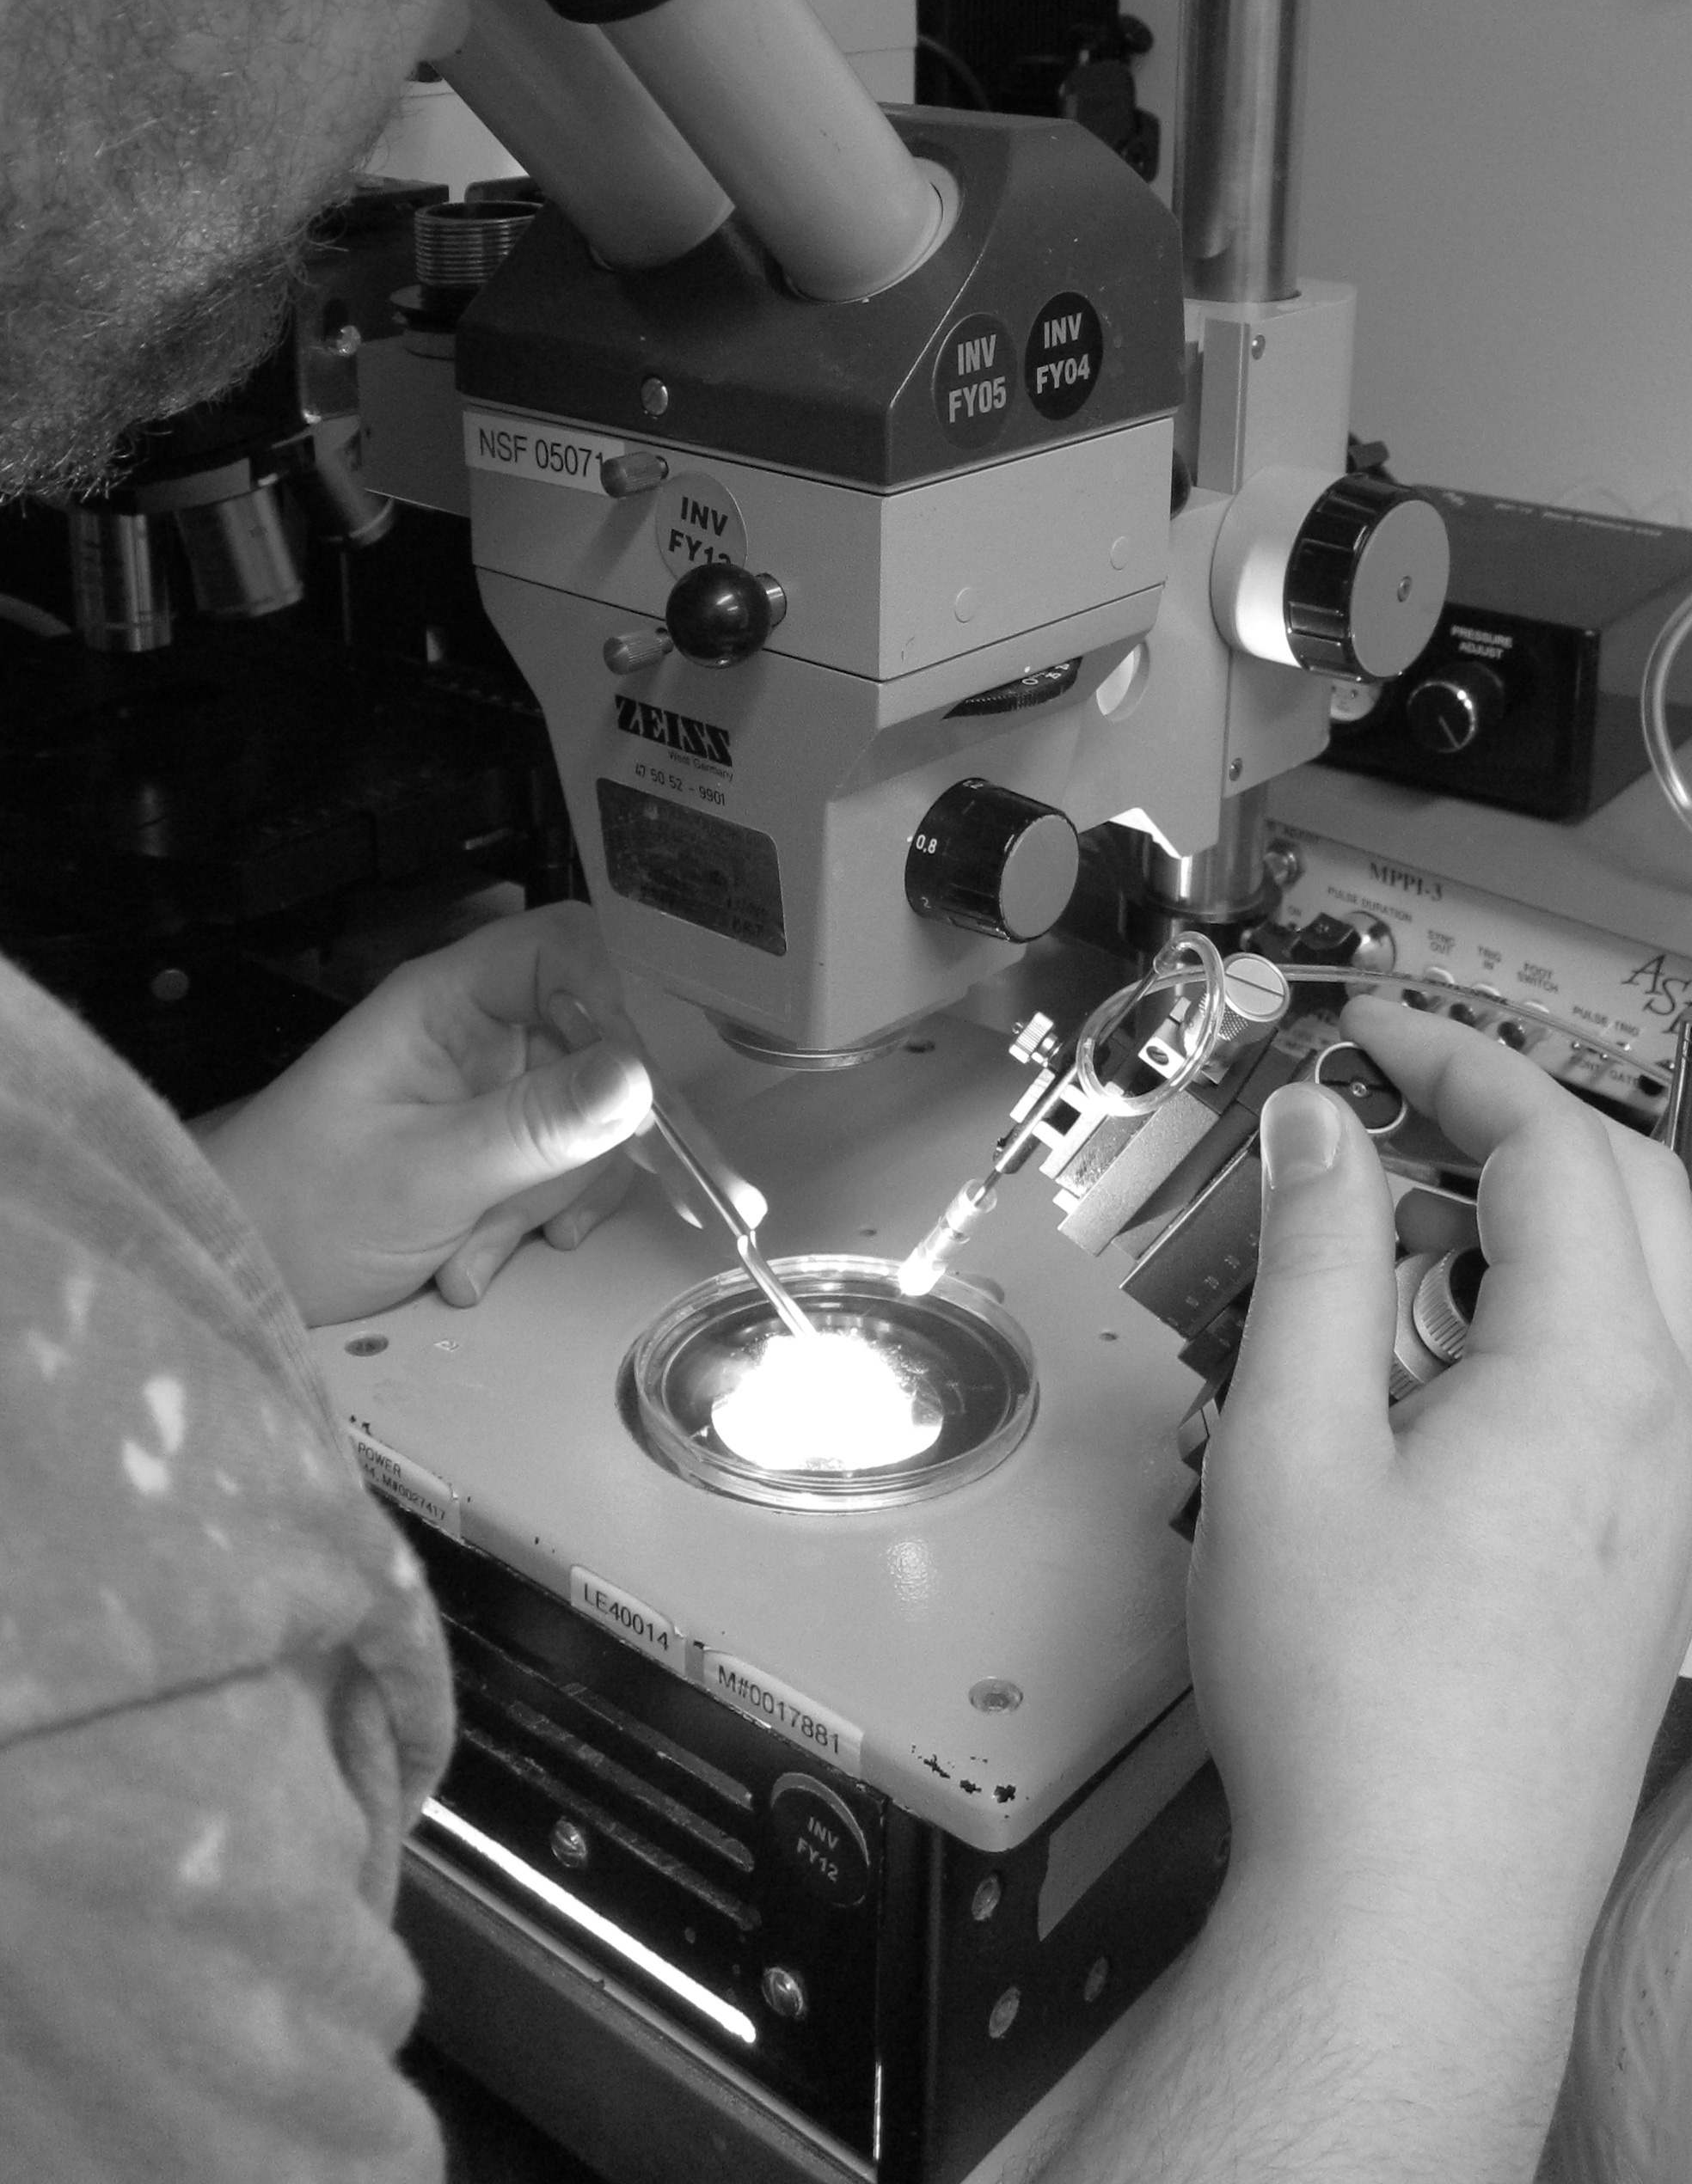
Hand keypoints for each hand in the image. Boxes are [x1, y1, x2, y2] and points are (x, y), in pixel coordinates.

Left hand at [196, 902, 651, 1324]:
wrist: (237, 1276)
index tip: (630, 1090)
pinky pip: (558, 1171)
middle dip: (575, 1143)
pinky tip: (472, 1263)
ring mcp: (487, 1092)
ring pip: (586, 1121)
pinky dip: (531, 1223)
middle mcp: (477, 1032)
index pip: (564, 947)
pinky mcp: (492, 1150)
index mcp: (448, 1000)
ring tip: (470, 1252)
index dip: (613, 1001)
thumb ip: (538, 1125)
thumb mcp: (427, 1173)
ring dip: (546, 1200)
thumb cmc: (298, 1208)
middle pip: (594, 1048)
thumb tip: (639, 1077)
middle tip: (527, 1208)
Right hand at [1188, 997, 1691, 2027]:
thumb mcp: (1292, 1443)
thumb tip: (1320, 1124)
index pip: (1558, 1149)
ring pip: (1655, 1294)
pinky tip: (1444, 1376)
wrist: (1415, 1913)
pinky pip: (1640, 1386)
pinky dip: (1559, 1320)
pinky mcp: (1651, 1569)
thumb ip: (1317, 1257)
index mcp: (1600, 1377)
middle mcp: (1672, 1428)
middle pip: (1642, 1199)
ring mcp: (1676, 1507)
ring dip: (1546, 1223)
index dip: (1457, 1062)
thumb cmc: (1352, 1702)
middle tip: (1391, 1102)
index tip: (1364, 1031)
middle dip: (1519, 1121)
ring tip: (1403, 1240)